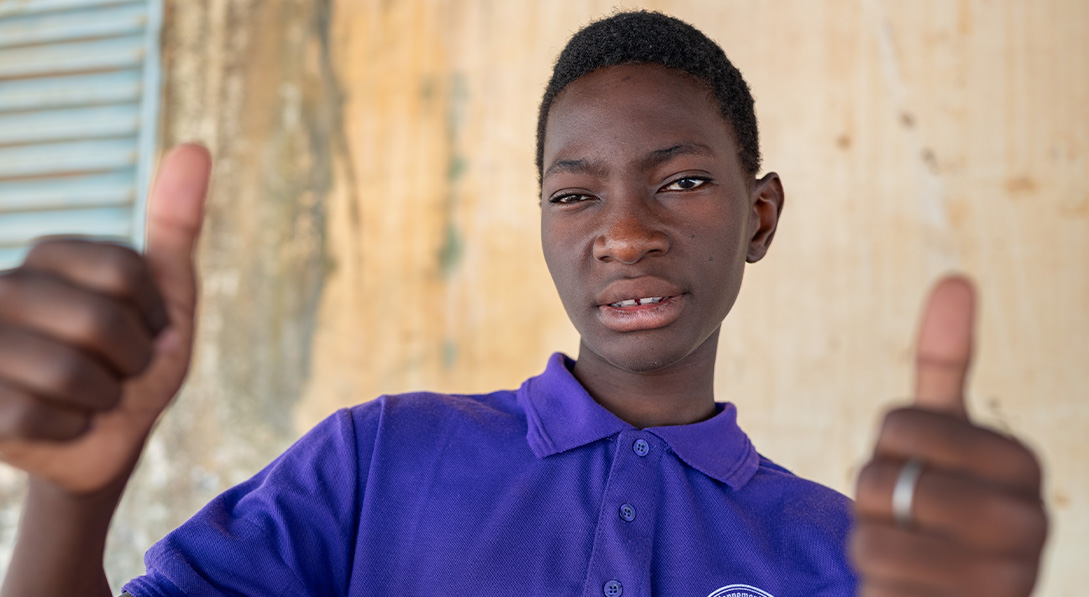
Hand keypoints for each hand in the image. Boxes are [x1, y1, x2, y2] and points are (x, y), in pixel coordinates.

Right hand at [0, 145, 211, 494]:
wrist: (107, 443)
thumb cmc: (137, 364)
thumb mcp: (167, 298)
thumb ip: (176, 225)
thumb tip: (196, 147)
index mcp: (49, 257)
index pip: (126, 271)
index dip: (157, 314)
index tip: (149, 329)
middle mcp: (1, 289)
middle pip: (100, 321)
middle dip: (134, 361)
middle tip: (121, 371)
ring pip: (71, 372)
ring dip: (105, 400)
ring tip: (93, 398)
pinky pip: (38, 415)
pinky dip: (72, 429)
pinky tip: (62, 424)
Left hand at [851, 276, 1047, 595]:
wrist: (959, 595)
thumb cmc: (944, 507)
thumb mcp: (945, 436)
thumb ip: (945, 364)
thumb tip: (955, 278)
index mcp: (1022, 461)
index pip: (899, 424)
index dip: (887, 447)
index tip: (920, 468)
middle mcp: (1028, 521)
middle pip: (879, 478)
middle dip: (872, 499)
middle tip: (909, 517)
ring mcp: (1004, 577)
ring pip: (873, 534)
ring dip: (872, 543)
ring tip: (911, 553)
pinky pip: (879, 583)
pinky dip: (878, 584)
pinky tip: (912, 588)